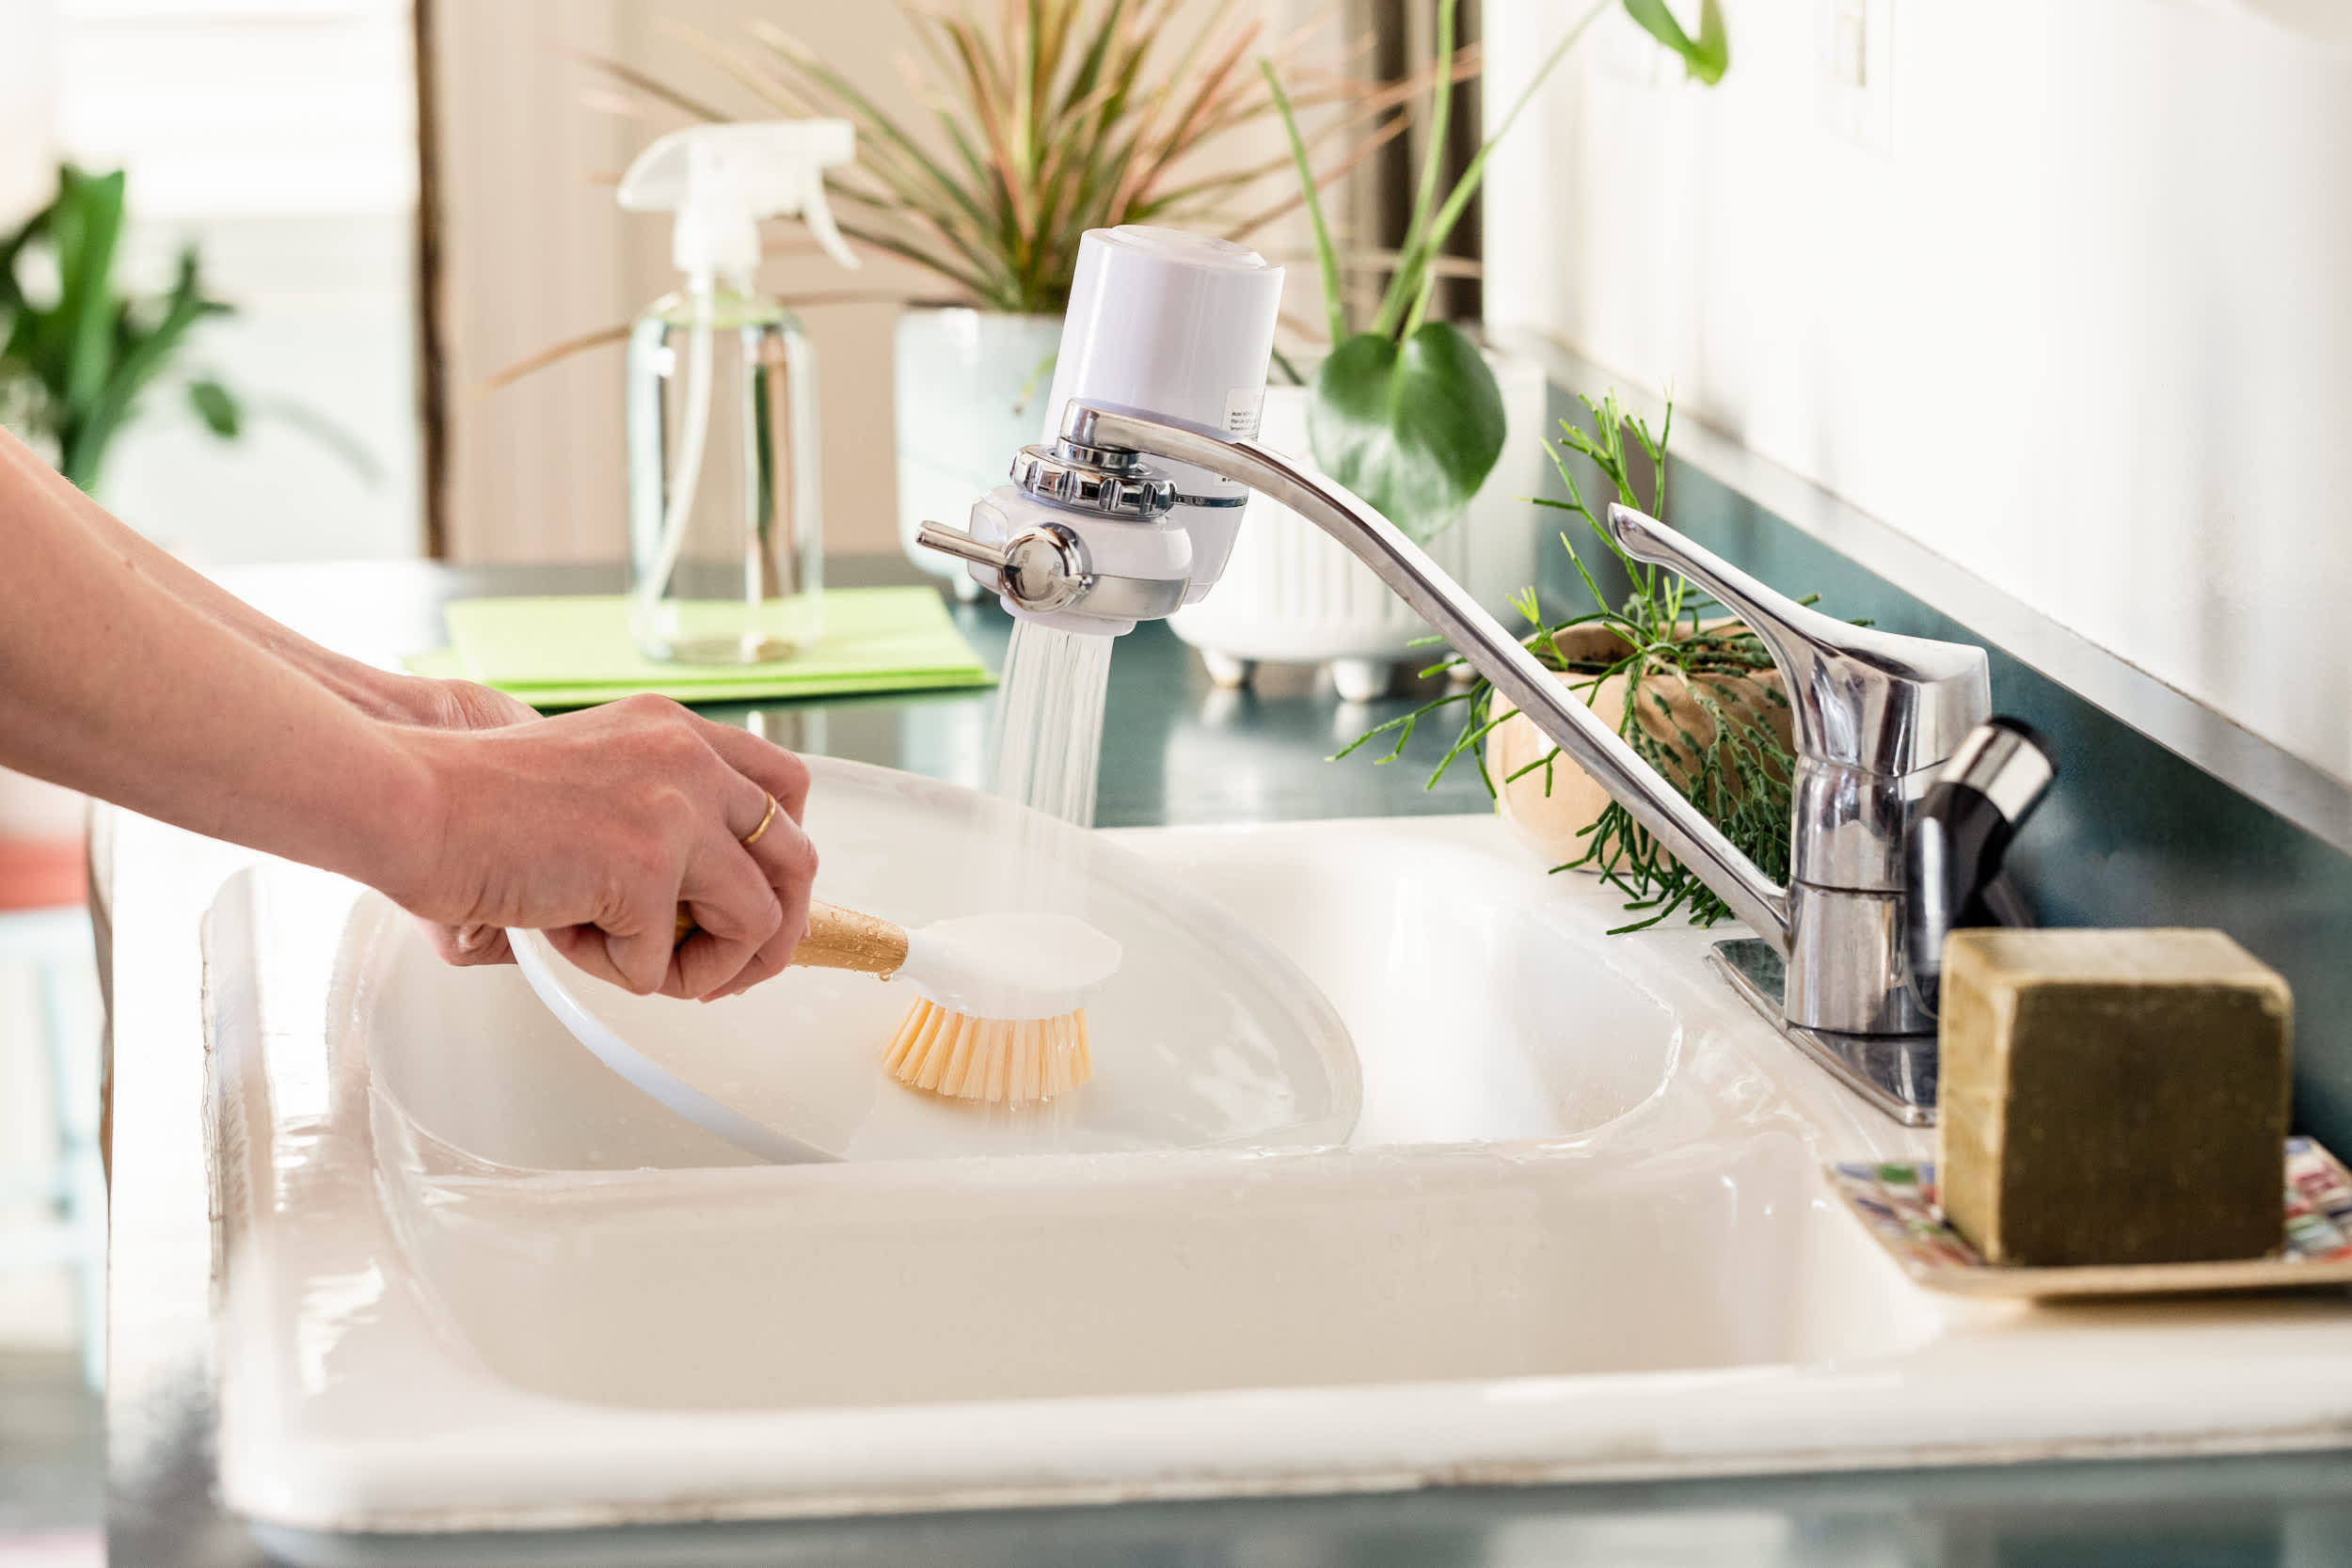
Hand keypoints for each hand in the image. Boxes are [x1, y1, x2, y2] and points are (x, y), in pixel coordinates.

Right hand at [390, 694, 817, 999]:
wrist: (413, 802)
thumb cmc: (477, 801)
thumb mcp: (595, 771)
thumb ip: (660, 808)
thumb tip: (714, 899)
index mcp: (676, 730)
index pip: (786, 786)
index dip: (782, 856)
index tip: (752, 898)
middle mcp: (690, 760)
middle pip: (797, 858)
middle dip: (775, 931)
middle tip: (730, 970)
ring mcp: (676, 812)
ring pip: (757, 920)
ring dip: (707, 967)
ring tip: (639, 965)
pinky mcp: (647, 869)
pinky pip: (668, 964)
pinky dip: (620, 973)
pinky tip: (567, 937)